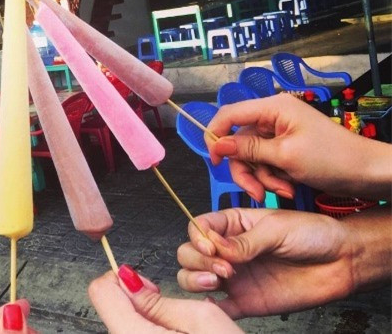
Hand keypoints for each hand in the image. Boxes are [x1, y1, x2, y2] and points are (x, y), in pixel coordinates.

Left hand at [89, 264, 241, 332]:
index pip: (100, 291)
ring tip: (178, 332)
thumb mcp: (201, 319)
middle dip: (137, 302)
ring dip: (146, 321)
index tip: (148, 287)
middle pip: (112, 310)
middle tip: (170, 312)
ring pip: (124, 326)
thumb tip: (128, 280)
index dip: (124, 279)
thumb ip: (157, 300)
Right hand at [177, 207, 390, 317]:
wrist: (340, 261)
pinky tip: (215, 302)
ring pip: (194, 277)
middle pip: (189, 253)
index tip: (210, 246)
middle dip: (197, 260)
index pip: (199, 227)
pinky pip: (218, 307)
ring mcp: (234, 275)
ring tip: (218, 281)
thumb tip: (217, 247)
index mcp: (233, 224)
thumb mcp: (276, 229)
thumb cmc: (311, 234)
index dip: (197, 237)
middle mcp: (228, 249)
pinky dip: (209, 307)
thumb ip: (245, 242)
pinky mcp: (244, 301)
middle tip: (223, 267)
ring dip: (196, 279)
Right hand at [206, 94, 391, 200]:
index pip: (230, 114)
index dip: (216, 135)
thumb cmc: (334, 159)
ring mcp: (279, 133)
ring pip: (252, 156)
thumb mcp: (285, 156)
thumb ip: (248, 149)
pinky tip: (288, 186)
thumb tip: (217, 144)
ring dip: (263, 176)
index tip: (215, 160)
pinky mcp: (285, 147)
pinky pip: (266, 162)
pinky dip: (273, 177)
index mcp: (273, 108)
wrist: (368, 174)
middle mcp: (273, 117)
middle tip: (254, 190)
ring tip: (283, 189)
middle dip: (246, 168)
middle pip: (239, 141)